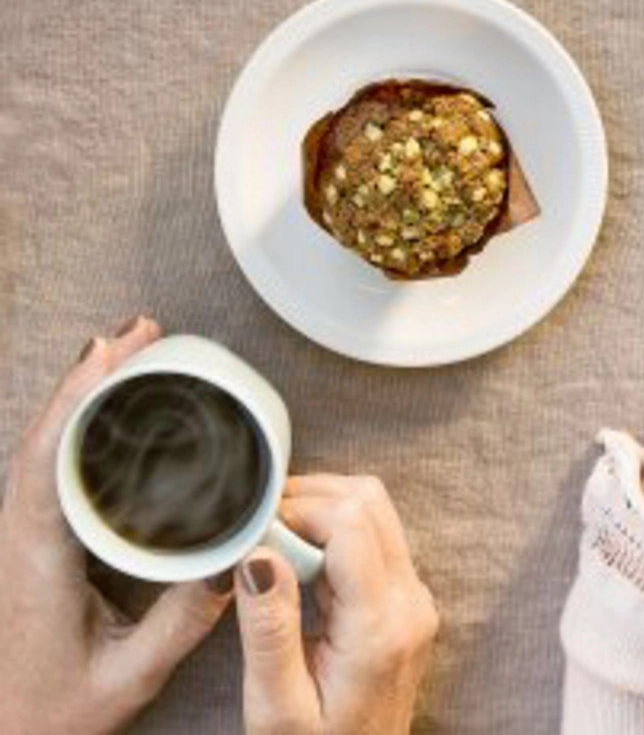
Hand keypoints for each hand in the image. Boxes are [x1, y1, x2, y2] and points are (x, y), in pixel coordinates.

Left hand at [0, 319, 231, 734]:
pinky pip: (47, 470)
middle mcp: (19, 540)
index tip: (113, 349)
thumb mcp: (126, 678)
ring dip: (82, 395)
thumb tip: (240, 555)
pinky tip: (106, 412)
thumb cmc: (46, 719)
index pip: (48, 459)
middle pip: (45, 438)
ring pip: (41, 450)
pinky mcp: (28, 548)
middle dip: (89, 376)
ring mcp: (19, 541)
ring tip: (130, 350)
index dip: (77, 397)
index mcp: (34, 560)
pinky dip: (75, 427)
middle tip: (141, 329)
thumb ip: (183, 621)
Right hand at [236, 475, 436, 734]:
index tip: (252, 527)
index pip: (352, 522)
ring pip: (376, 514)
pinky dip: (334, 535)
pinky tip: (295, 563)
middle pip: (371, 503)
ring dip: (322, 513)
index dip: (299, 509)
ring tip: (269, 545)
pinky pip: (375, 543)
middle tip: (257, 527)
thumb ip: (269, 629)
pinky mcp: (405, 605)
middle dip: (311, 498)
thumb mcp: (276, 707)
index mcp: (382, 625)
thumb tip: (257, 554)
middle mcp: (411, 602)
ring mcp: (413, 601)